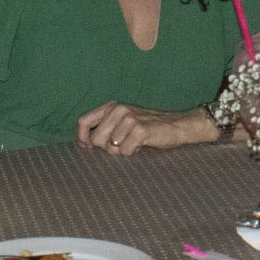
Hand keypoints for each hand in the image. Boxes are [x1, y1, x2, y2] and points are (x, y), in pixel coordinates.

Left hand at [77, 102, 214, 153]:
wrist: (177, 125)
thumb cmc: (147, 128)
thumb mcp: (123, 122)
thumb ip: (104, 128)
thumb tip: (84, 143)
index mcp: (111, 107)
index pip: (83, 122)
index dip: (83, 138)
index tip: (89, 148)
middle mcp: (118, 110)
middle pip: (96, 139)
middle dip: (108, 148)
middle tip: (123, 144)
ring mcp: (129, 119)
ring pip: (110, 148)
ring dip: (122, 151)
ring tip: (134, 143)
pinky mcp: (140, 130)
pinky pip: (125, 151)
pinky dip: (133, 152)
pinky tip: (142, 145)